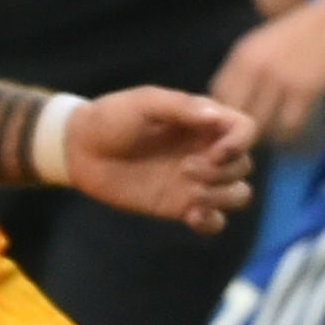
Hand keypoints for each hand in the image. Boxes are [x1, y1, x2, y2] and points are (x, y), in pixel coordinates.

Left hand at [66, 87, 256, 232]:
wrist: (79, 149)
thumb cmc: (111, 117)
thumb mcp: (144, 103)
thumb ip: (179, 107)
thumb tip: (215, 116)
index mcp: (202, 122)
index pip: (245, 130)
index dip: (240, 143)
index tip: (216, 151)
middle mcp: (204, 151)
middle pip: (243, 165)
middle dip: (222, 171)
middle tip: (184, 168)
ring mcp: (195, 180)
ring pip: (238, 194)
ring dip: (222, 196)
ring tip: (190, 194)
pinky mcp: (180, 206)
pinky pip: (214, 221)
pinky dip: (212, 221)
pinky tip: (191, 215)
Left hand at [209, 0, 324, 144]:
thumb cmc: (304, 32)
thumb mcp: (263, 44)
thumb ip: (248, 68)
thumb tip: (236, 100)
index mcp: (241, 56)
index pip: (218, 96)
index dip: (226, 114)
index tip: (238, 124)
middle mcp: (254, 68)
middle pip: (237, 114)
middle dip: (244, 129)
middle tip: (258, 137)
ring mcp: (278, 80)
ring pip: (260, 124)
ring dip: (266, 136)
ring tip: (274, 137)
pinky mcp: (303, 91)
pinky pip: (288, 126)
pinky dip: (288, 136)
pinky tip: (292, 134)